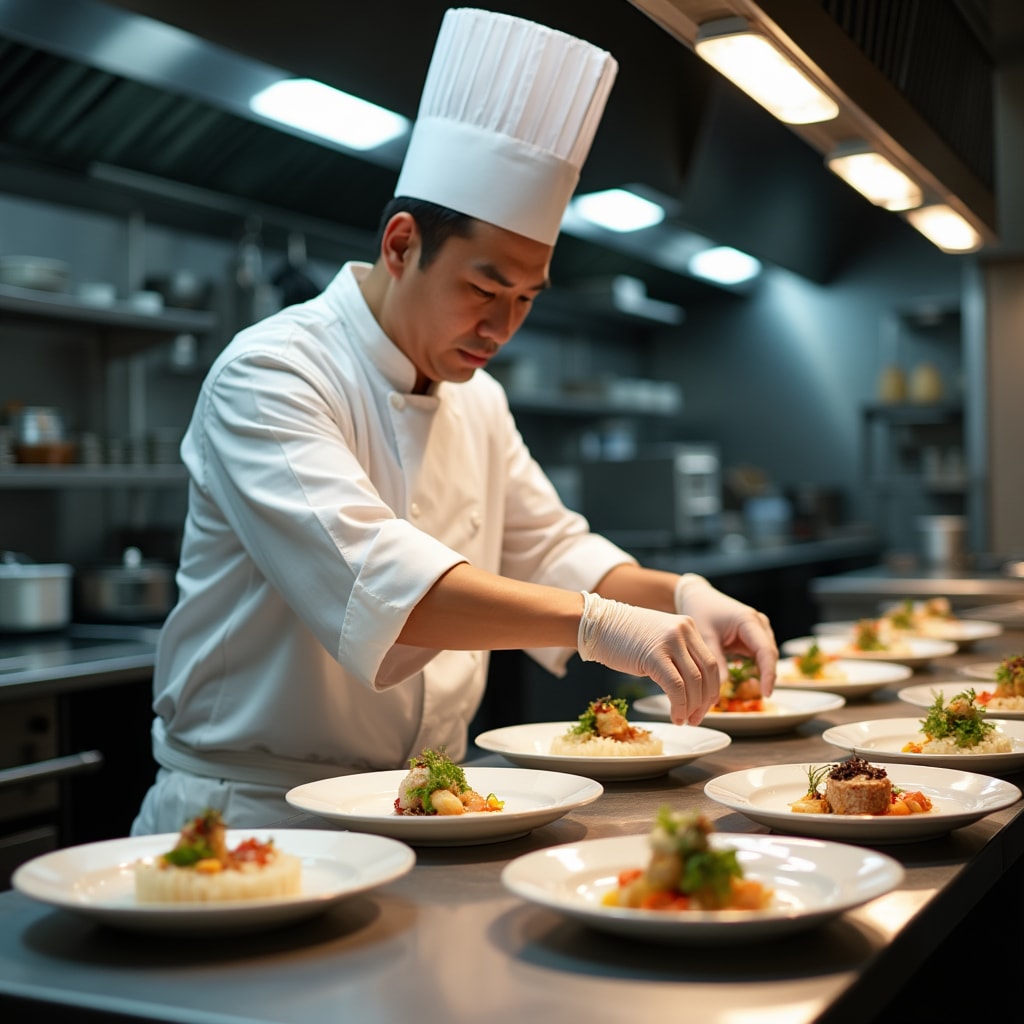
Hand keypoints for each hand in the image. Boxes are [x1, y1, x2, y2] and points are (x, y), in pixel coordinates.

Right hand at [577, 592, 720, 724]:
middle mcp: (683, 631)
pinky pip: (676, 687)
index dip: (712, 689)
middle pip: (708, 672)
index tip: (706, 706)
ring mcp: (670, 642)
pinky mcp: (654, 655)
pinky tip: (675, 716)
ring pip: (694, 682)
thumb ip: (678, 655)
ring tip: (685, 720)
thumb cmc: (623, 635)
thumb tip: (692, 688)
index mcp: (687, 626)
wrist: (597, 624)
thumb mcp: (659, 639)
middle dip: (706, 701)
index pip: (711, 662)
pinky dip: (679, 706)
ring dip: (692, 706)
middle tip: (697, 718)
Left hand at [673, 574, 777, 695]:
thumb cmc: (700, 611)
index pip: (766, 651)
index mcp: (749, 620)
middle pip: (770, 655)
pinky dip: (755, 669)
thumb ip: (715, 661)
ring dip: (762, 674)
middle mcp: (759, 624)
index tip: (766, 693)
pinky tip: (747, 683)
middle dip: (767, 676)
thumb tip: (721, 688)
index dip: (768, 674)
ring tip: (751, 691)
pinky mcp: (753, 637)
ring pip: (767, 657)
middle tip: (759, 696)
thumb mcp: (705, 636)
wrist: (696, 597)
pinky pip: (759, 656)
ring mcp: (758, 630)